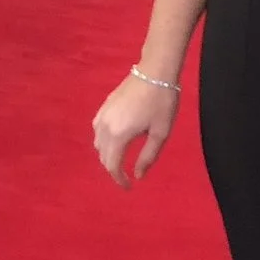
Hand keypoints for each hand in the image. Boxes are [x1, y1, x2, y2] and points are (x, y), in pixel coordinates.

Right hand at [93, 72, 178, 187]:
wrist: (155, 72)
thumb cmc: (162, 102)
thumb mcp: (160, 133)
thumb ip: (148, 157)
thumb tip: (138, 176)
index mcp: (119, 135)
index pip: (112, 165)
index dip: (118, 179)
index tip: (128, 187)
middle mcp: (105, 126)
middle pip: (103, 155)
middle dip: (113, 168)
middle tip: (126, 175)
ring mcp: (102, 115)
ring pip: (98, 143)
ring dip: (107, 155)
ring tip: (122, 159)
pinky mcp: (104, 106)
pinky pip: (97, 130)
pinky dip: (104, 141)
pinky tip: (117, 140)